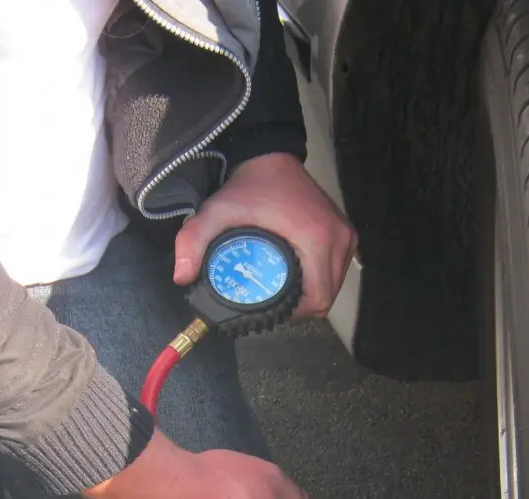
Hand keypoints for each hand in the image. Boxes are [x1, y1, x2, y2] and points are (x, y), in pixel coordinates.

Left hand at [174, 152, 357, 317]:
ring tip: (286, 294)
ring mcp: (346, 235)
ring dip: (312, 295)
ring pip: (334, 285)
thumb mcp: (218, 211)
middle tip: (275, 306)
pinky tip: (301, 278)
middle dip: (302, 307)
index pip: (317, 297)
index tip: (272, 311)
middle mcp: (338, 239)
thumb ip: (194, 240)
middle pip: (327, 295)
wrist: (270, 154)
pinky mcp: (346, 232)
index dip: (295, 313)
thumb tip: (182, 277)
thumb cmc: (248, 186)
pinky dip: (321, 279)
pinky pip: (337, 269)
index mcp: (316, 239)